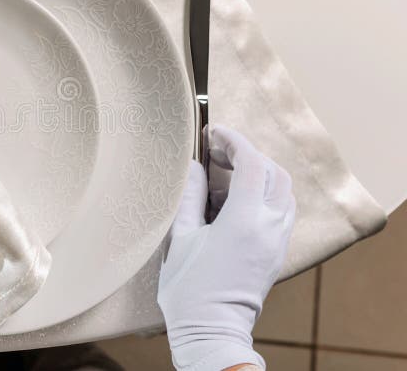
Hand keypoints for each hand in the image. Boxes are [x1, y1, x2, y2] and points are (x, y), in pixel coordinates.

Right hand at [157, 125, 295, 370]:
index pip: (252, 163)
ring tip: (226, 176)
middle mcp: (269, 227)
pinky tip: (236, 202)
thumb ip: (191, 196)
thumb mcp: (181, 237)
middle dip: (248, 155)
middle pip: (274, 173)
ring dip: (260, 174)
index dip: (234, 141)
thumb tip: (194, 168)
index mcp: (244, 220)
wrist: (210, 330)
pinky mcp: (276, 254)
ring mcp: (277, 242)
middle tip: (218, 153)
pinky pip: (281, 212)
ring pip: (283, 192)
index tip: (214, 133)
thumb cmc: (189, 289)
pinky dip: (264, 195)